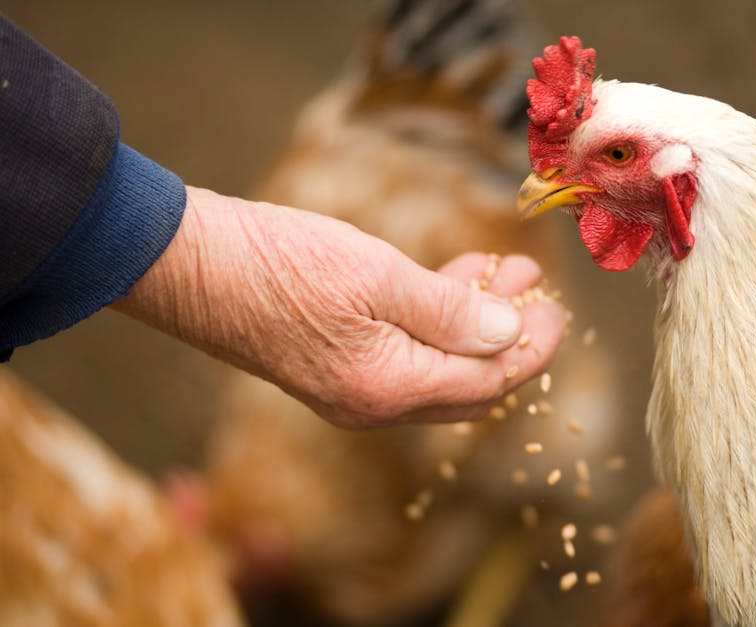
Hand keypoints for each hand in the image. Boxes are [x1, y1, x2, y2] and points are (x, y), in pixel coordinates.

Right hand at [113, 186, 566, 427]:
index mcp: (389, 388)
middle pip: (470, 385)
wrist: (186, 264)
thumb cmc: (278, 262)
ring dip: (478, 323)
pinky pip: (407, 353)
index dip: (531, 348)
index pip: (488, 383)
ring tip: (507, 271)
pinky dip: (438, 320)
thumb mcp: (377, 277)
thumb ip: (450, 311)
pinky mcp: (336, 364)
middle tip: (538, 292)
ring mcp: (352, 388)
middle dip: (512, 339)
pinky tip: (455, 277)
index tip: (557, 309)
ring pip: (440, 366)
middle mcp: (374, 403)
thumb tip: (512, 334)